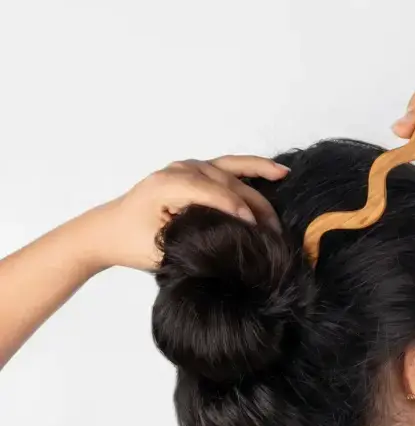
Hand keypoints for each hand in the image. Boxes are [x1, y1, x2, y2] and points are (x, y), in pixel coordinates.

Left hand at [90, 155, 288, 270]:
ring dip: (260, 176)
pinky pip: (226, 166)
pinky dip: (249, 168)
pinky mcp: (192, 171)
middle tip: (275, 228)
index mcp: (169, 185)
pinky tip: (272, 170)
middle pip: (228, 182)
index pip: (216, 195)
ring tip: (285, 179)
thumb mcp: (162, 248)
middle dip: (255, 203)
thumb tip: (233, 243)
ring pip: (231, 170)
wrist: (108, 231)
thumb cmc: (131, 243)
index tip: (259, 232)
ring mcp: (187, 167)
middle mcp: (180, 169)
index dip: (240, 212)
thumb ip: (195, 241)